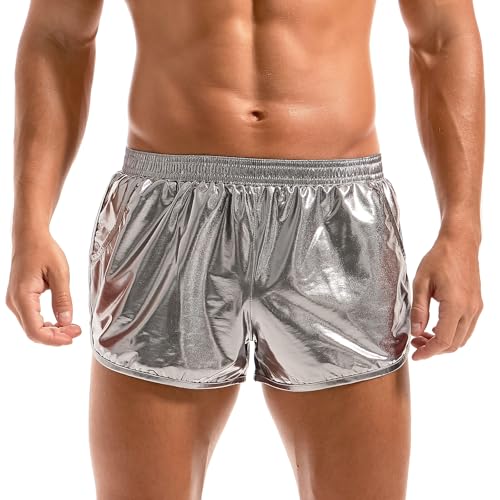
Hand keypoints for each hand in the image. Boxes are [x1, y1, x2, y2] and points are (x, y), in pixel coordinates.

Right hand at [5, 232, 81, 345]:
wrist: (30, 237)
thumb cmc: (44, 251)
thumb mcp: (60, 274)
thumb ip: (63, 299)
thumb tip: (66, 321)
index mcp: (22, 296)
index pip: (35, 330)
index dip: (54, 339)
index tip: (73, 337)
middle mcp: (14, 302)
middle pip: (33, 332)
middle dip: (56, 336)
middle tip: (77, 331)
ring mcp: (15, 301)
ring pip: (32, 327)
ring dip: (52, 331)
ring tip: (73, 327)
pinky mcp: (20, 299)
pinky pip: (32, 319)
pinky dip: (47, 324)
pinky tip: (61, 322)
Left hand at [410, 233, 482, 359]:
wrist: (460, 243)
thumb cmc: (439, 259)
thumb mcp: (421, 283)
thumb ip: (418, 309)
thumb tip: (415, 331)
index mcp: (456, 305)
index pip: (444, 340)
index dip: (428, 352)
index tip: (415, 355)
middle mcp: (470, 309)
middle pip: (454, 344)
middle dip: (434, 348)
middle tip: (415, 343)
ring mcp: (476, 307)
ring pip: (462, 338)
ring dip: (443, 342)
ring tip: (423, 334)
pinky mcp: (476, 304)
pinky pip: (466, 328)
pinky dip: (452, 333)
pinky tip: (436, 326)